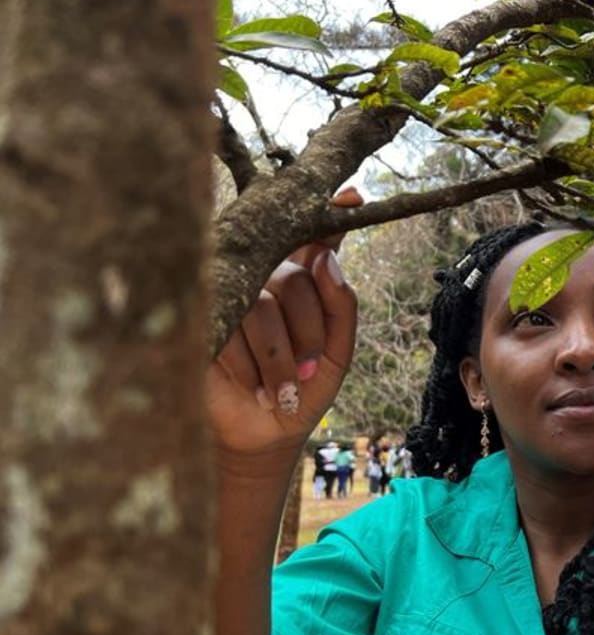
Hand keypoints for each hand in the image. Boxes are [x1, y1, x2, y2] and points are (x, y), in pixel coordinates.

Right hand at [205, 188, 360, 460]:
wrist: (262, 437)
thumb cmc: (302, 390)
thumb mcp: (338, 354)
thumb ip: (342, 306)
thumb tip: (327, 258)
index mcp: (298, 281)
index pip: (313, 241)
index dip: (331, 217)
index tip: (352, 198)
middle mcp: (261, 280)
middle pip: (293, 281)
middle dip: (309, 334)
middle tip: (311, 371)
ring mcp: (227, 298)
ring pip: (262, 308)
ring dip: (280, 359)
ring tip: (284, 390)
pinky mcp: (200, 324)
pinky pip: (232, 331)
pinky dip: (251, 368)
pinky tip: (255, 390)